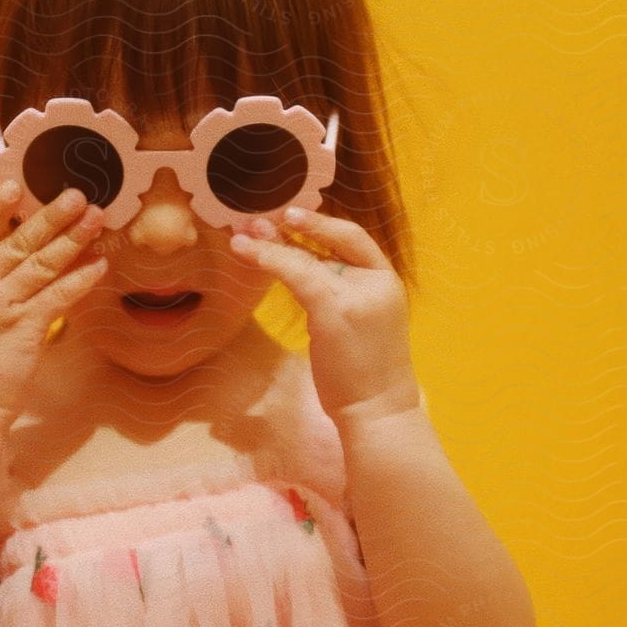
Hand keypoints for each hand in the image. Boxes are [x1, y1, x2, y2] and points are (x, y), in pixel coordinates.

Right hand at [0, 182, 106, 433]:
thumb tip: (14, 255)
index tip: (17, 186)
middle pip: (16, 245)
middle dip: (49, 218)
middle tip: (77, 196)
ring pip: (40, 265)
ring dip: (72, 239)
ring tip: (96, 219)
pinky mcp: (23, 330)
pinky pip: (58, 296)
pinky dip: (79, 278)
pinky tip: (99, 265)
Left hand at [231, 207, 420, 427]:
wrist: (379, 410)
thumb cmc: (364, 375)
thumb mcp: (357, 323)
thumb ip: (339, 293)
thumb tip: (301, 270)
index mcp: (386, 281)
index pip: (355, 239)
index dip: (323, 225)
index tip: (292, 216)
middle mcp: (377, 281)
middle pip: (332, 240)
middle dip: (293, 228)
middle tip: (257, 220)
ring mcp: (358, 294)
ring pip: (308, 259)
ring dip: (271, 245)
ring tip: (241, 237)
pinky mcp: (334, 310)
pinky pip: (297, 275)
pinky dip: (269, 261)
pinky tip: (247, 253)